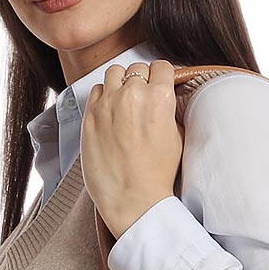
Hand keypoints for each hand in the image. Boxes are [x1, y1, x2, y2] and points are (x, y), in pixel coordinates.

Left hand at [80, 58, 183, 238]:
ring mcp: (109, 103)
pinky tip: (109, 115)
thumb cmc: (156, 177)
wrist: (133, 202)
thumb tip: (164, 98)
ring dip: (121, 84)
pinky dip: (104, 98)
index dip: (161, 78)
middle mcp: (133, 94)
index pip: (161, 67)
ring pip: (115, 73)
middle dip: (141, 82)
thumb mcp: (178, 139)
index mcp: (160, 98)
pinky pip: (98, 90)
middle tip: (141, 102)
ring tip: (123, 103)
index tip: (158, 86)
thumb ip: (169, 110)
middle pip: (138, 69)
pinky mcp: (90, 114)